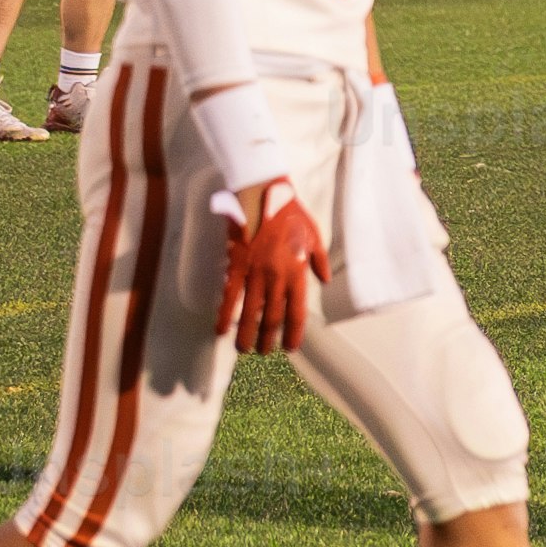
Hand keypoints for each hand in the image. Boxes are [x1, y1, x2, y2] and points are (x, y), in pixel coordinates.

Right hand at [217, 181, 328, 355]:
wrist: (263, 193)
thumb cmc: (290, 212)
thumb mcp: (315, 235)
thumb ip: (320, 261)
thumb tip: (325, 280)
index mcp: (297, 272)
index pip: (296, 313)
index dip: (293, 334)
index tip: (290, 348)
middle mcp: (277, 277)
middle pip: (272, 318)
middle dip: (268, 340)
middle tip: (264, 352)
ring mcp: (255, 273)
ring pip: (250, 313)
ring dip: (246, 335)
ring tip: (244, 349)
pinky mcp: (236, 266)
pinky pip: (229, 296)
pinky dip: (224, 315)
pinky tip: (220, 330)